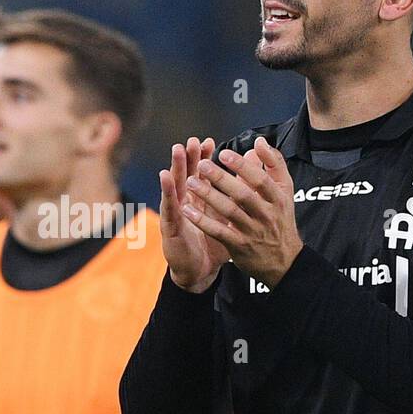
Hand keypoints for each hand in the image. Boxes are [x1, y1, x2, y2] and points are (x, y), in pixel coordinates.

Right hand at [159, 137, 230, 292]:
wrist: (200, 272)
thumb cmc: (213, 244)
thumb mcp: (227, 219)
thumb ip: (236, 197)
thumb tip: (248, 181)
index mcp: (200, 201)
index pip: (201, 176)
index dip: (204, 159)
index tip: (210, 142)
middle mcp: (186, 203)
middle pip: (187, 175)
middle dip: (189, 157)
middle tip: (193, 141)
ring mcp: (176, 214)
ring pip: (175, 186)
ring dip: (175, 167)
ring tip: (177, 150)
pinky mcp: (170, 227)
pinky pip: (169, 206)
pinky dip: (166, 191)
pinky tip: (164, 177)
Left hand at [183, 137, 302, 287]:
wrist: (284, 261)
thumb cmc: (280, 220)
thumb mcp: (285, 192)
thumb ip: (273, 165)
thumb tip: (259, 143)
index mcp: (278, 198)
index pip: (261, 179)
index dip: (243, 166)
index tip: (224, 153)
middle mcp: (266, 214)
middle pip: (243, 194)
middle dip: (221, 178)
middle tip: (201, 165)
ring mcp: (253, 231)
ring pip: (229, 212)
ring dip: (209, 196)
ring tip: (190, 182)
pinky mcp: (240, 246)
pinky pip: (219, 232)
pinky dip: (203, 221)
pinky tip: (187, 210)